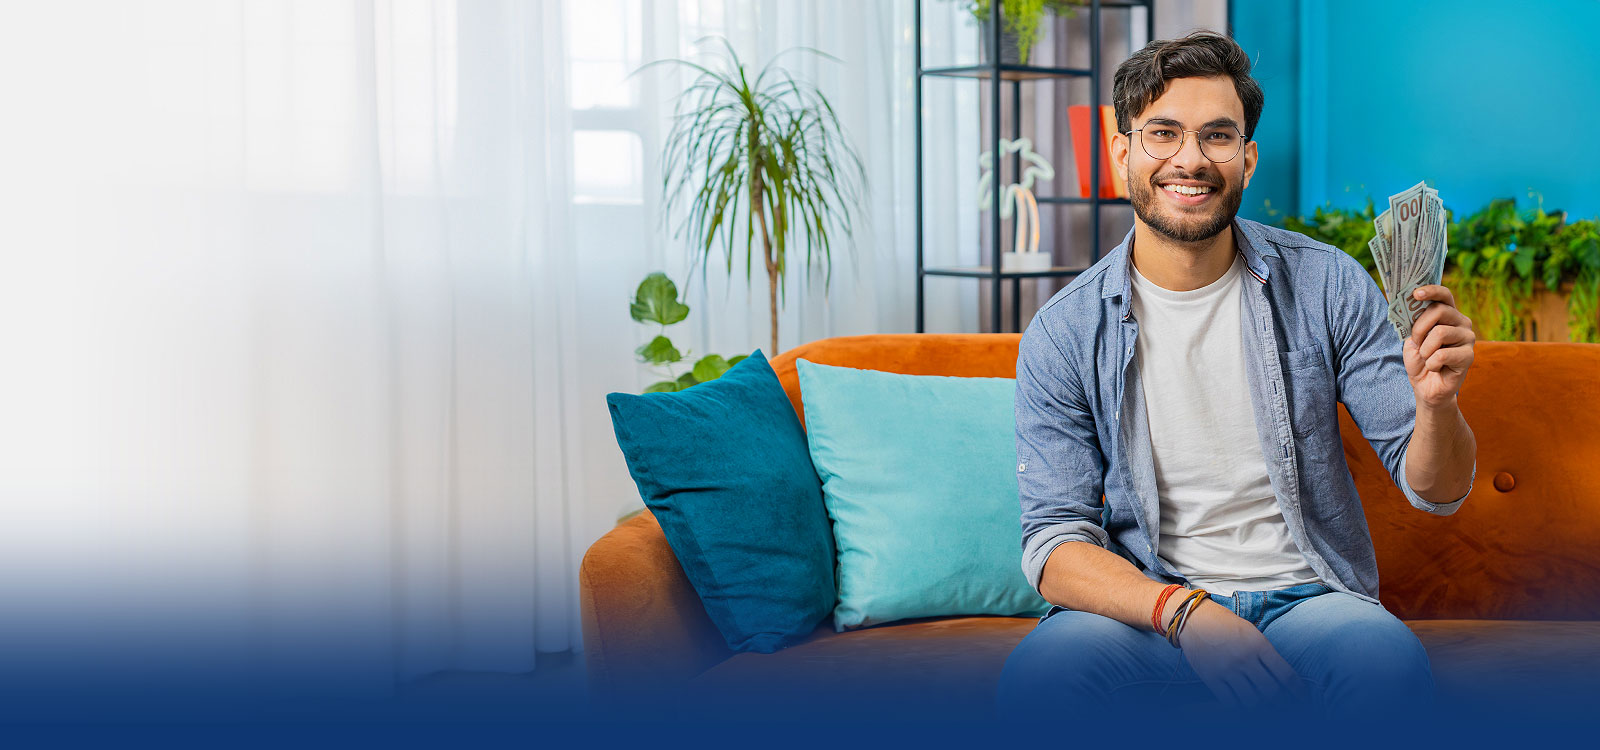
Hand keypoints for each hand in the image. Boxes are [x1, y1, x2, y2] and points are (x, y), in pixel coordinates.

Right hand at [1172, 600, 1307, 709]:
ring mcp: (1228, 670)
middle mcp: (1245, 659)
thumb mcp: (1251, 632)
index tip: (1301, 698)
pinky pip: (1230, 702)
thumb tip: (1281, 677)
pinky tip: (1244, 707)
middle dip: (1280, 703)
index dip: (1297, 691)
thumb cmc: (1224, 623)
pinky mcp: (1212, 678)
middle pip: (1271, 692)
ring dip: (1261, 708)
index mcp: (1259, 645)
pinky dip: (1240, 709)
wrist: (1193, 619)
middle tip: (1283, 706)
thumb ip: (1266, 652)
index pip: (1286, 675)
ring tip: (1264, 708)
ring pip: (1252, 701)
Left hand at [1404, 284, 1474, 409]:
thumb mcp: (1412, 339)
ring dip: (1425, 349)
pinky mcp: (1468, 356)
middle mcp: (1462, 323)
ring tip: (1427, 358)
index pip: (1444, 295)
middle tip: (1417, 342)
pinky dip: (1431, 363)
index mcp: (1448, 315)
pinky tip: (1435, 368)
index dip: (1431, 290)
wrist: (1426, 387)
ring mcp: (1468, 338)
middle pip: (1439, 311)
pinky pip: (1442, 354)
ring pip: (1440, 332)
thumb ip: (1414, 322)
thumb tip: (1412, 304)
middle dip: (1419, 328)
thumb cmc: (1420, 360)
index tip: (1416, 293)